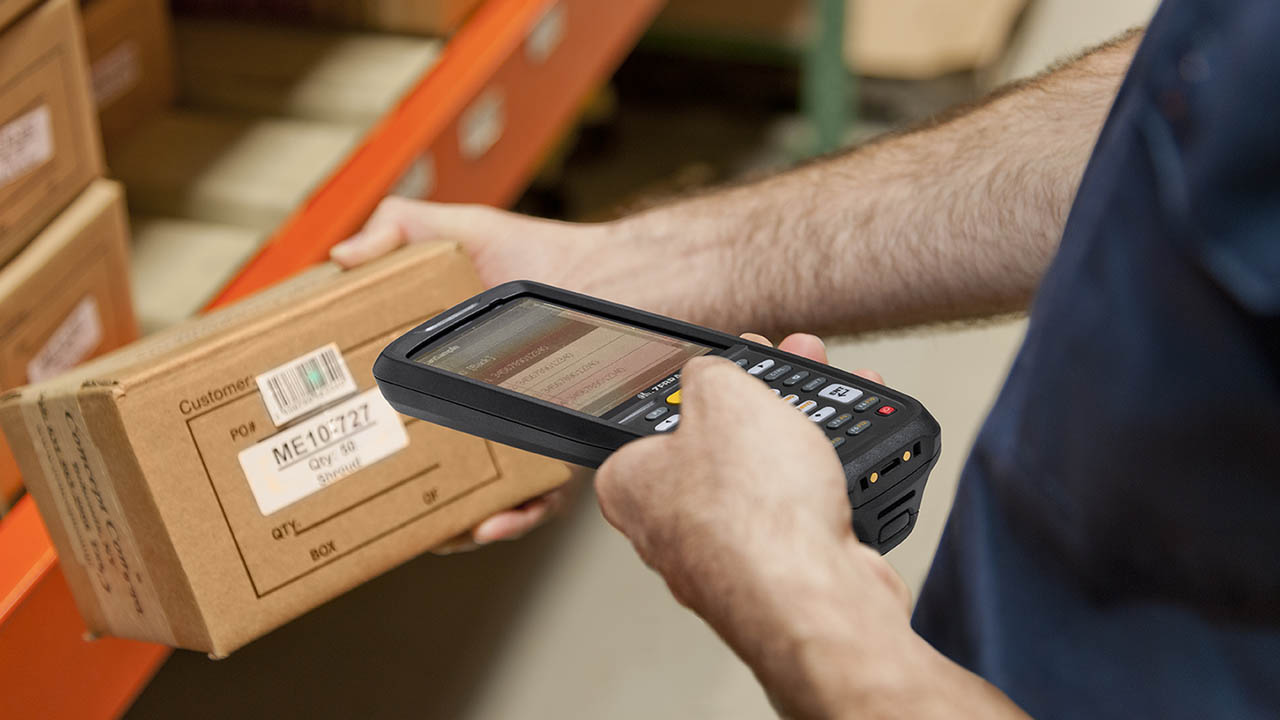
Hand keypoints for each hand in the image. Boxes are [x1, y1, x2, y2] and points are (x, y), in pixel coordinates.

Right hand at [332, 199, 614, 549]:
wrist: (609, 275)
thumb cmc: (538, 254)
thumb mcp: (457, 231)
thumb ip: (398, 229)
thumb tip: (341, 258)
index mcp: (435, 368)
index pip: (385, 411)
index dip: (358, 436)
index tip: (329, 447)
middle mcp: (470, 407)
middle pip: (422, 466)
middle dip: (395, 496)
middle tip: (371, 504)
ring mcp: (512, 433)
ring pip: (475, 496)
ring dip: (452, 523)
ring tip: (438, 530)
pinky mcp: (554, 447)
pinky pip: (535, 497)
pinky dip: (516, 516)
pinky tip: (496, 520)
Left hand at [595, 333, 915, 717]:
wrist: (816, 596)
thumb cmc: (753, 512)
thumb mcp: (721, 394)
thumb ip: (710, 373)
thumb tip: (713, 373)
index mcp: (632, 486)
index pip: (653, 422)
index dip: (698, 385)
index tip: (733, 365)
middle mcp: (671, 528)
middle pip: (719, 443)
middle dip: (766, 399)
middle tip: (798, 366)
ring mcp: (727, 557)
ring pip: (767, 474)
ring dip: (808, 429)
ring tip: (847, 392)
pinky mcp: (781, 575)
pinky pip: (803, 511)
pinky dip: (831, 475)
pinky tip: (860, 451)